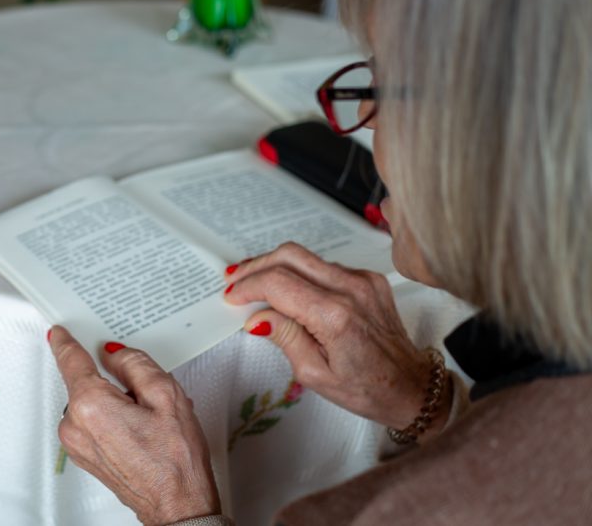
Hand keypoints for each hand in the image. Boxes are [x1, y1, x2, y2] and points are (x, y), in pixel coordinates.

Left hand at [48, 326, 220, 525]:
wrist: (177, 507)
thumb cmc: (175, 461)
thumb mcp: (166, 395)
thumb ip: (134, 363)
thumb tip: (114, 353)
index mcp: (90, 405)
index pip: (71, 360)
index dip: (66, 340)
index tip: (59, 330)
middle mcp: (75, 425)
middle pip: (87, 382)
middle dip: (113, 380)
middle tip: (146, 394)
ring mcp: (77, 444)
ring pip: (91, 402)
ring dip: (114, 400)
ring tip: (149, 418)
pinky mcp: (84, 456)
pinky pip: (92, 422)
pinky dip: (112, 417)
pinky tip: (140, 430)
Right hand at [225, 243, 448, 435]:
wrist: (413, 387)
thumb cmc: (367, 389)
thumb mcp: (314, 375)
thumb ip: (285, 337)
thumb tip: (256, 316)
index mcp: (336, 316)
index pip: (278, 283)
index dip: (248, 286)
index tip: (232, 297)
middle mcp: (351, 289)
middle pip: (289, 255)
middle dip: (256, 266)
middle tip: (235, 281)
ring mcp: (363, 280)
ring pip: (306, 256)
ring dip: (276, 266)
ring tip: (255, 283)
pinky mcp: (369, 279)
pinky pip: (325, 266)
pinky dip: (300, 272)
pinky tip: (289, 289)